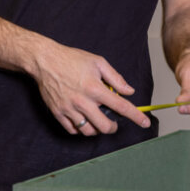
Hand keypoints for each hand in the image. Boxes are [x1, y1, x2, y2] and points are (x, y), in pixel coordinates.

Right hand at [33, 39, 150, 136]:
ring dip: (97, 129)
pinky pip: (73, 130)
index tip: (145, 123)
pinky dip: (81, 129)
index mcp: (95, 88)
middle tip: (113, 123)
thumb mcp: (98, 62)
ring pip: (88, 131)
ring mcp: (69, 109)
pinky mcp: (58, 113)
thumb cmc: (72, 59)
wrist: (45, 60)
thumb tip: (129, 91)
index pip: (121, 106)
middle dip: (113, 127)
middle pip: (104, 126)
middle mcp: (83, 101)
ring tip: (98, 120)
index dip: (136, 116)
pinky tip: (84, 121)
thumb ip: (115, 78)